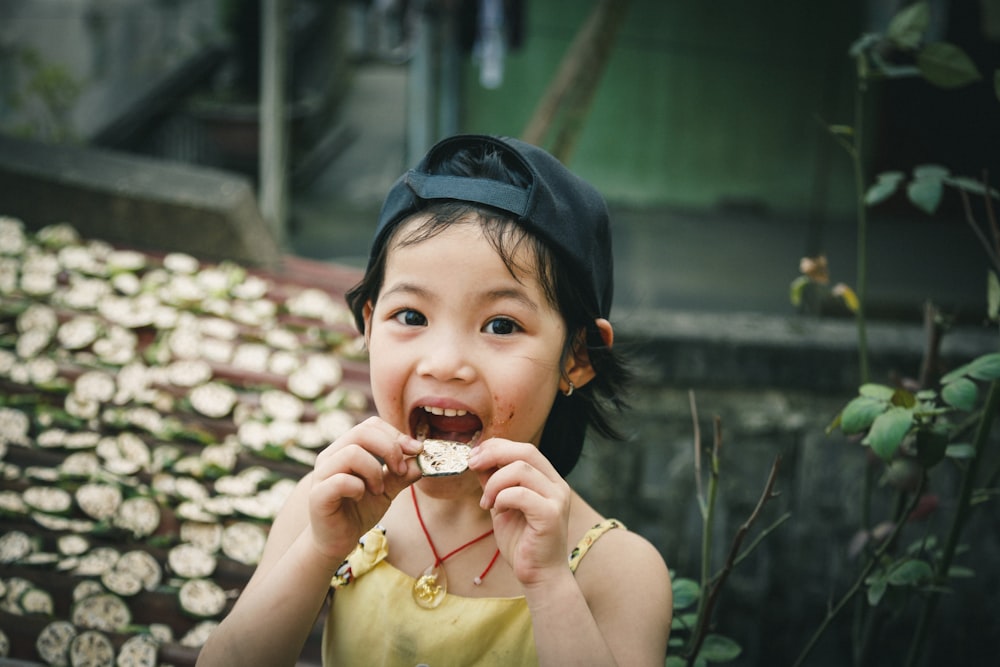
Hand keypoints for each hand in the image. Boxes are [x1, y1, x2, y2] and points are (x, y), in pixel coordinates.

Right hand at [308, 416, 422, 559]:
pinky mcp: (318, 494)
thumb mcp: (387, 490)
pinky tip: (360, 498)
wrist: (337, 542)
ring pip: (352, 453)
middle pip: (362, 432)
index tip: (417, 450)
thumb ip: (402, 475)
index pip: (371, 425)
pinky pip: (341, 480)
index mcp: (346, 448)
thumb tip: (421, 460)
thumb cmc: (359, 511)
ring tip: (378, 489)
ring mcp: (322, 474)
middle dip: (390, 448)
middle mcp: (331, 456)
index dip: (396, 435)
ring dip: (374, 471)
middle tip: (400, 470)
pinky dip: (358, 487)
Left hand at [468, 438, 571, 586]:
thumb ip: (495, 483)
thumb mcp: (502, 505)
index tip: (474, 456)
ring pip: (521, 470)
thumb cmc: (521, 542)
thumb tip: (477, 460)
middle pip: (525, 451)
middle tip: (472, 465)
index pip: (524, 449)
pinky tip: (497, 510)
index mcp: (548, 479)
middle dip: (493, 454)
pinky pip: (520, 494)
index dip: (497, 446)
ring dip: (494, 482)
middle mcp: (557, 485)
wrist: (539, 576)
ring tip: (486, 502)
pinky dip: (502, 498)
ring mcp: (557, 499)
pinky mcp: (551, 515)